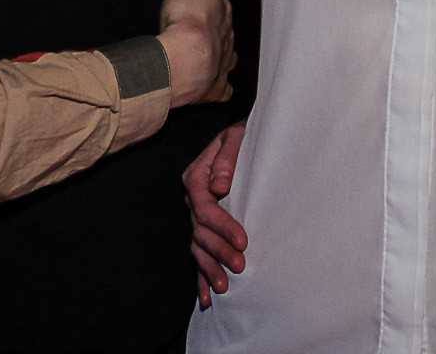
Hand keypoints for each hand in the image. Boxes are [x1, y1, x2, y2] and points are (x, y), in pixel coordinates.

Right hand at [156, 0, 234, 107]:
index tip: (197, 4)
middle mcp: (228, 39)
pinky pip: (222, 89)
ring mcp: (223, 64)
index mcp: (223, 12)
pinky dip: (219, 87)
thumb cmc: (186, 20)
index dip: (208, 3)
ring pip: (228, 59)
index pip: (220, 3)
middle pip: (225, 32)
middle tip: (196, 31)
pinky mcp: (214, 89)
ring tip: (206, 56)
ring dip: (220, 57)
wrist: (183, 60)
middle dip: (215, 31)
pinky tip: (211, 85)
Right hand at [184, 122, 247, 306]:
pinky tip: (207, 298)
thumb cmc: (242, 137)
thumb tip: (221, 186)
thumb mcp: (236, 137)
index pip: (205, 207)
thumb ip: (228, 157)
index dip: (222, 225)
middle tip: (240, 267)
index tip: (243, 240)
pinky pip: (199, 254)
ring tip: (224, 289)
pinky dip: (202, 276)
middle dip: (219, 252)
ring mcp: (196, 214)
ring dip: (209, 269)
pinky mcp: (205, 227)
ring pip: (198, 247)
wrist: (242, 139)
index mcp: (195, 176)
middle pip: (201, 231)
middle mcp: (192, 198)